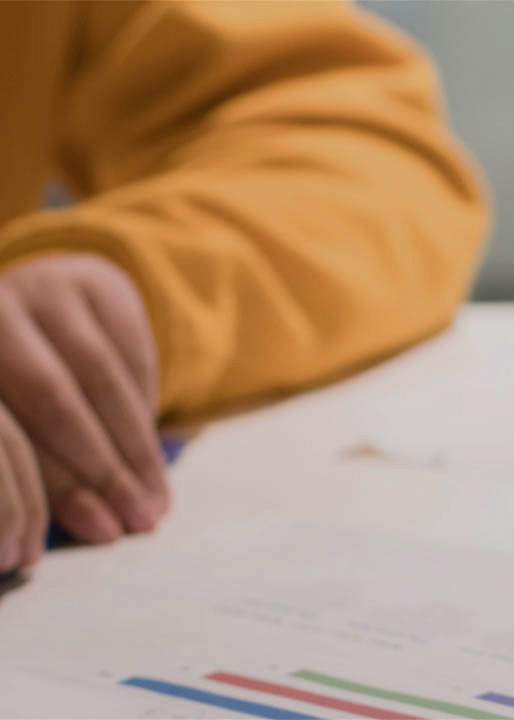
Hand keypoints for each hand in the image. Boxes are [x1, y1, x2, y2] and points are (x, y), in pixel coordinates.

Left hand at [0, 253, 166, 544]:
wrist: (38, 306)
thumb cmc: (13, 389)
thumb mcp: (13, 433)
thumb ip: (45, 477)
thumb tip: (99, 528)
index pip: (8, 431)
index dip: (55, 486)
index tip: (100, 532)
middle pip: (53, 400)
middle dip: (105, 469)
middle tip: (140, 519)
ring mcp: (42, 288)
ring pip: (100, 378)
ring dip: (138, 447)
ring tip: (158, 500)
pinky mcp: (96, 281)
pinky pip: (132, 353)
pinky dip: (148, 407)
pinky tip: (154, 452)